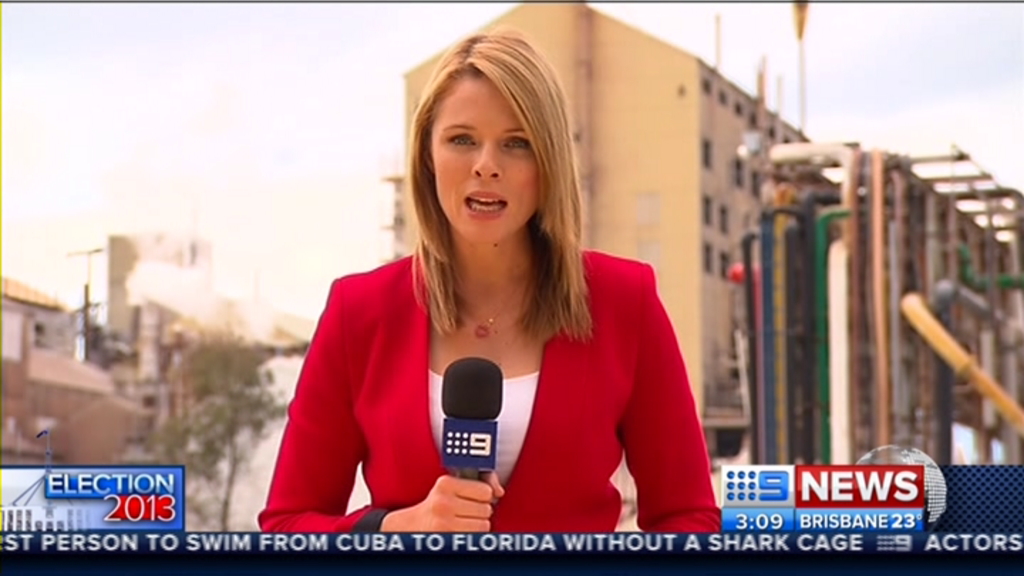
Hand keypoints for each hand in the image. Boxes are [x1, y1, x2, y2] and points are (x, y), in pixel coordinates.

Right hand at [380, 473, 504, 531]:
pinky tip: (461, 531)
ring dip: (477, 524)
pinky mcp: (448, 538)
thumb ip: (482, 481)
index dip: (482, 496)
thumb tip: (499, 492)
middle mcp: (444, 502)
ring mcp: (445, 522)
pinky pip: (477, 537)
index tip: (470, 497)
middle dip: (479, 511)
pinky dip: (473, 535)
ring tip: (462, 521)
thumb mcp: (453, 487)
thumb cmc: (437, 505)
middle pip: (486, 509)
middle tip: (463, 511)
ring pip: (484, 525)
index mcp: (445, 484)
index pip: (485, 491)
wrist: (411, 526)